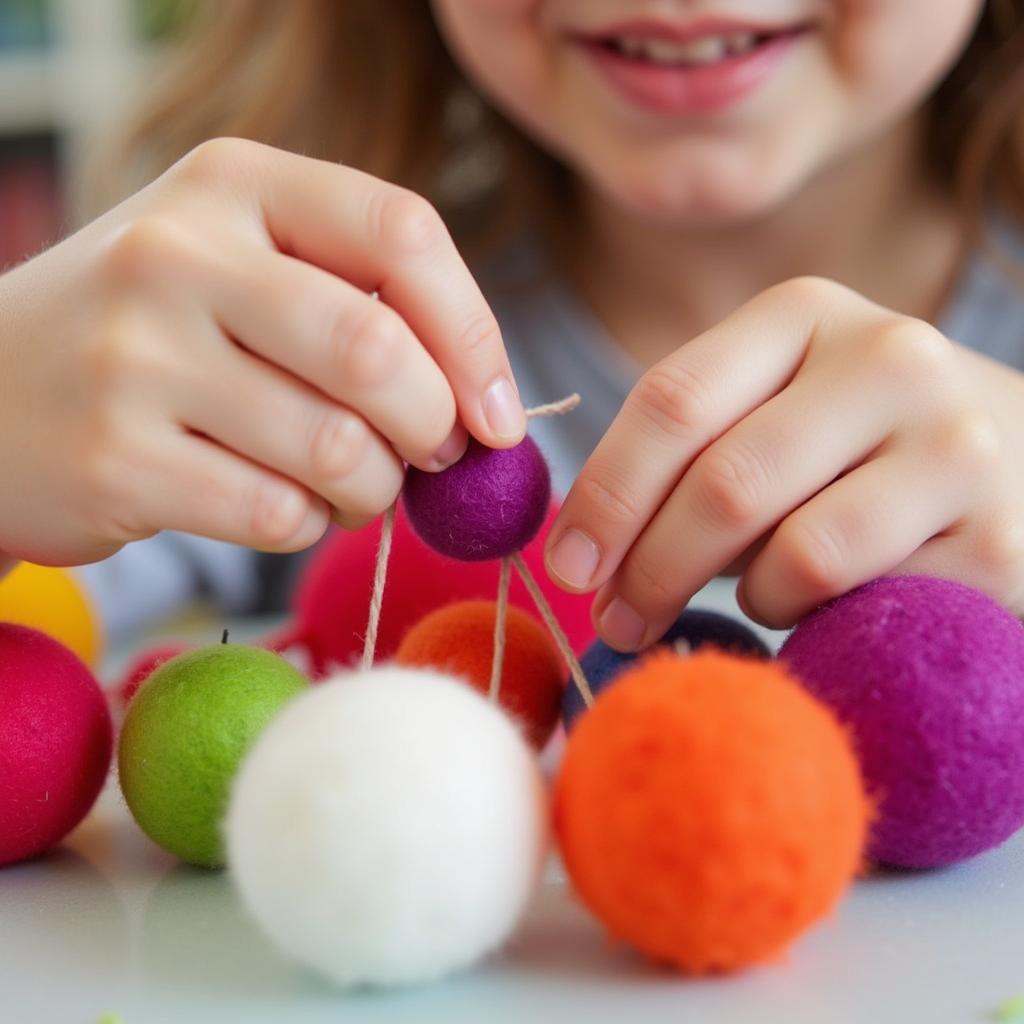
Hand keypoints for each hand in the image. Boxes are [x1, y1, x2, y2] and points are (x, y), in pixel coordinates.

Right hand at [0, 138, 523, 565]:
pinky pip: (276, 515)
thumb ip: (361, 302)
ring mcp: (135, 357)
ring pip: (336, 449)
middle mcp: (178, 254)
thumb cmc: (159, 332)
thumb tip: (487, 403)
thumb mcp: (244, 267)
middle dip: (435, 427)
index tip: (499, 413)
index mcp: (234, 183)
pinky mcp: (115, 459)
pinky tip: (283, 506)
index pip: (401, 232)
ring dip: (374, 490)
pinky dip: (306, 527)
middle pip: (376, 351)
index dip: (474, 334)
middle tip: (433, 454)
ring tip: (353, 484)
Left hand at [546, 277, 1023, 648]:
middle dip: (649, 570)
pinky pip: (855, 604)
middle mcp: (888, 360)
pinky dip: (809, 622)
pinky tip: (815, 609)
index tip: (566, 565)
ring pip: (790, 553)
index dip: (604, 495)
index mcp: (807, 314)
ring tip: (744, 598)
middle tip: (616, 621)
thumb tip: (587, 547)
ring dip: (740, 597)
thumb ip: (693, 448)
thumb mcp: (778, 406)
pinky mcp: (996, 540)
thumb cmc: (862, 443)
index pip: (671, 401)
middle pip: (722, 483)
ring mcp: (953, 446)